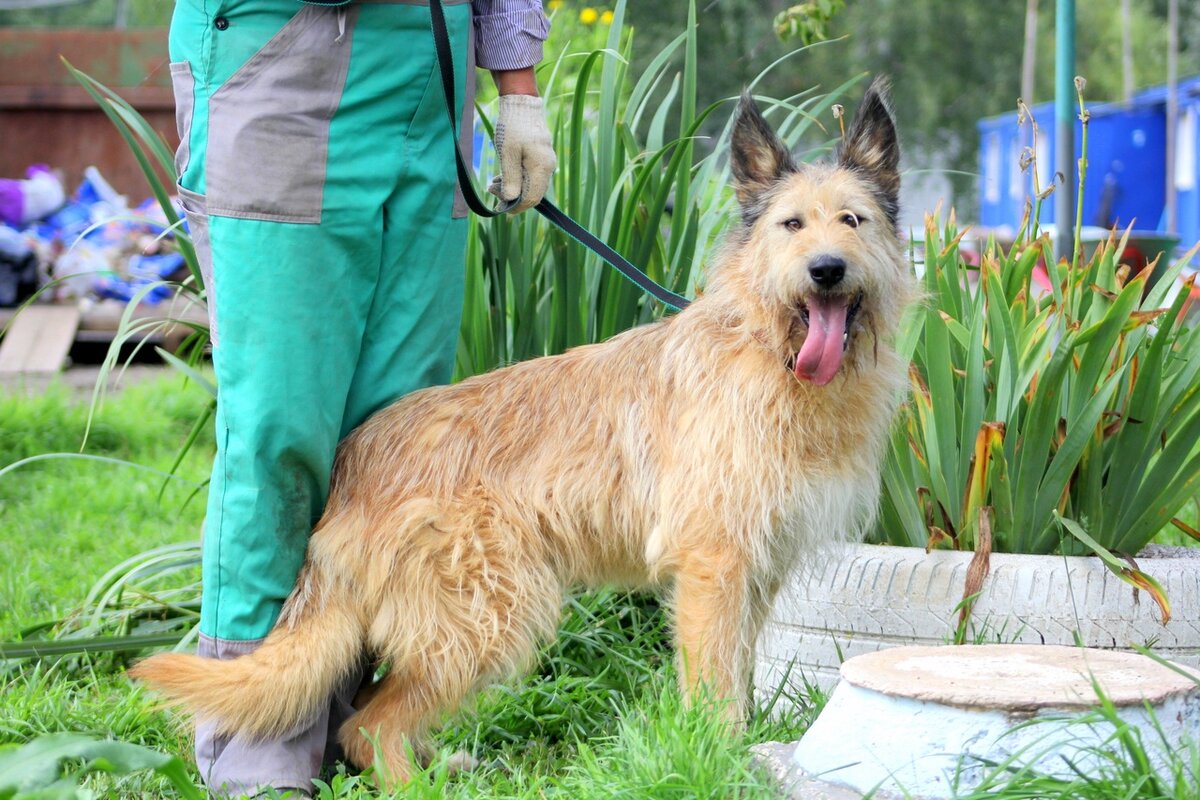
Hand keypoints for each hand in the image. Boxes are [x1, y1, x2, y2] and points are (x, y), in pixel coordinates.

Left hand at [489, 94, 555, 213]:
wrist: (521, 103)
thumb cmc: (512, 127)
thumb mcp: (507, 153)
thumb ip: (511, 178)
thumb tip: (511, 200)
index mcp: (541, 167)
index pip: (531, 198)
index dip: (515, 207)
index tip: (498, 208)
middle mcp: (548, 167)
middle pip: (532, 194)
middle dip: (512, 197)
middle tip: (491, 190)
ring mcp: (546, 162)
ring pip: (531, 185)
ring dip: (513, 188)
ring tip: (493, 182)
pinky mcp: (541, 156)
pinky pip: (531, 175)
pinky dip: (517, 179)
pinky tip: (502, 175)